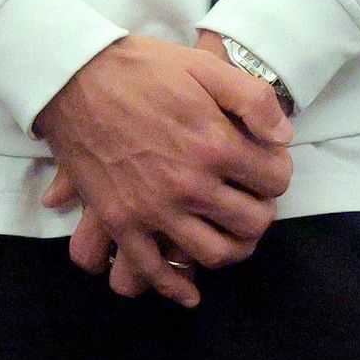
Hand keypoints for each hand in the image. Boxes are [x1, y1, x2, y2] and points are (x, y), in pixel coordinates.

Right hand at [32, 36, 291, 305]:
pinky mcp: (121, 222)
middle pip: (250, 221)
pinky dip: (176, 287)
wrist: (76, 79)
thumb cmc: (142, 69)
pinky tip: (190, 292)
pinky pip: (153, 268)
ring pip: (213, 252)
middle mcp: (189, 185)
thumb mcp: (205, 67)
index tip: (270, 167)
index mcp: (214, 145)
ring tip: (233, 236)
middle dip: (262, 212)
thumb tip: (283, 137)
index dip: (279, 173)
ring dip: (233, 250)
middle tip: (256, 201)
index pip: (274, 179)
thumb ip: (253, 99)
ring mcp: (153, 209)